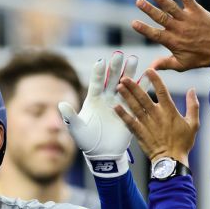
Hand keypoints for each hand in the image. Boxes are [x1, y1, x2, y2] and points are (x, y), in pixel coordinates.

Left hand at [58, 51, 148, 176]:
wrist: (101, 153)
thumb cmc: (86, 140)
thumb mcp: (76, 128)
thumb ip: (70, 116)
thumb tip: (61, 104)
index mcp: (93, 99)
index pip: (96, 83)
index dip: (98, 73)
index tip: (101, 62)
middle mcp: (107, 98)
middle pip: (112, 79)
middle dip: (115, 68)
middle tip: (119, 55)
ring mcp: (119, 103)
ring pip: (125, 85)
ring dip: (130, 73)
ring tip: (134, 59)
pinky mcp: (130, 112)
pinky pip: (137, 98)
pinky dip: (142, 88)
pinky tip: (148, 77)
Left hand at [113, 69, 198, 165]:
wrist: (171, 161)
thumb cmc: (183, 143)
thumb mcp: (193, 124)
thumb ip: (193, 105)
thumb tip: (192, 89)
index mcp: (170, 111)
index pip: (162, 91)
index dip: (155, 80)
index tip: (148, 70)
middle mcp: (157, 116)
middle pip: (144, 97)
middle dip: (134, 86)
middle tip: (125, 77)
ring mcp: (147, 125)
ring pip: (135, 107)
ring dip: (126, 97)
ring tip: (119, 87)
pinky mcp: (140, 133)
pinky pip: (130, 122)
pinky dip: (122, 114)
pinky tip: (115, 107)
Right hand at [132, 0, 209, 71]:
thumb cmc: (199, 58)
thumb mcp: (181, 65)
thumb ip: (165, 64)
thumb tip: (150, 67)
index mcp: (172, 41)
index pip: (155, 34)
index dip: (144, 29)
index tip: (133, 23)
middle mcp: (178, 29)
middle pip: (161, 17)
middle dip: (149, 9)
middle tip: (138, 2)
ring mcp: (188, 19)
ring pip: (172, 7)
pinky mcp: (197, 11)